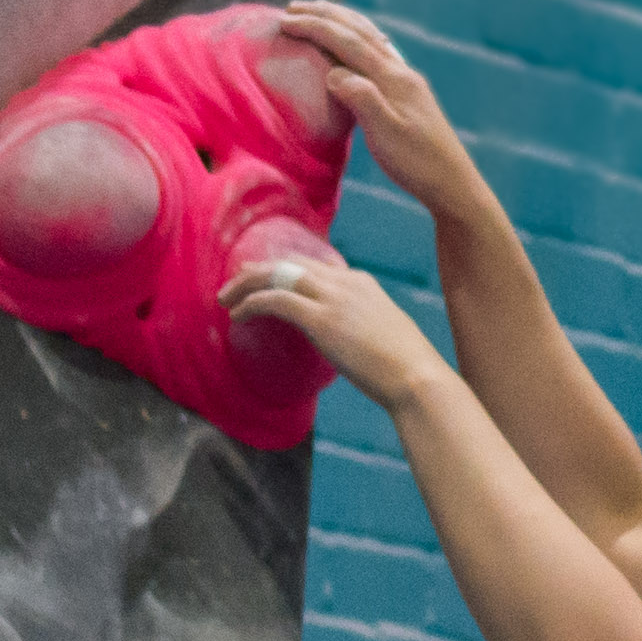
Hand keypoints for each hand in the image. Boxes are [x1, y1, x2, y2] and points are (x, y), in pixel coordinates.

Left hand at [221, 235, 443, 407]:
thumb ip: (362, 328)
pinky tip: (236, 314)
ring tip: (225, 298)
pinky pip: (275, 300)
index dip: (284, 269)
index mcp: (361, 282)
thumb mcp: (384, 336)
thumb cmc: (406, 369)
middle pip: (290, 263)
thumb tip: (350, 342)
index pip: (314, 265)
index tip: (265, 278)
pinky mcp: (321, 319)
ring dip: (246, 285)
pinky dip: (251, 304)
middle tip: (235, 282)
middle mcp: (345, 282)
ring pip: (276, 275)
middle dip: (259, 270)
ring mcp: (333, 298)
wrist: (417, 378)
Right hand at [277, 1, 500, 234]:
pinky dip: (359, 37)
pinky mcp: (409, 91)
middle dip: (324, 15)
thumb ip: (363, 100)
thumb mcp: (387, 136)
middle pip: (359, 30)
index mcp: (392, 78)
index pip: (347, 42)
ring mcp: (406, 79)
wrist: (453, 183)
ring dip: (342, 21)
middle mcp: (400, 71)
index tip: (284, 21)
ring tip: (319, 13)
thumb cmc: (418, 165)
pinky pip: (379, 51)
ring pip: (370, 37)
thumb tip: (334, 73)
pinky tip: (357, 43)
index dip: (315, 27)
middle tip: (292, 6)